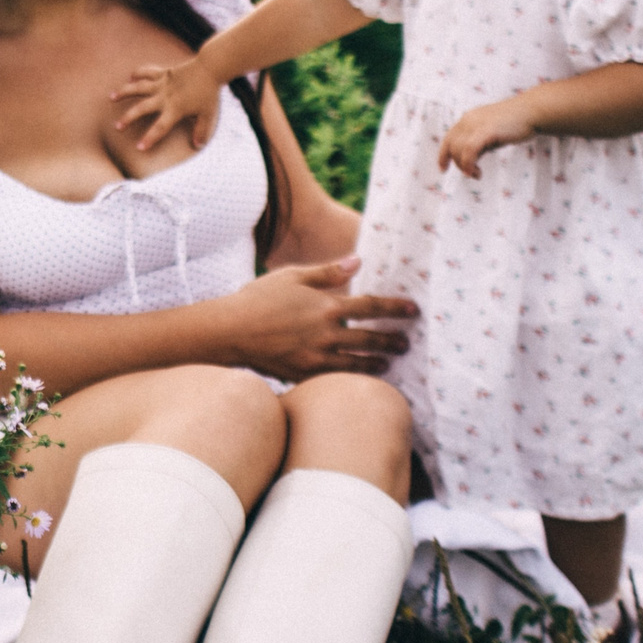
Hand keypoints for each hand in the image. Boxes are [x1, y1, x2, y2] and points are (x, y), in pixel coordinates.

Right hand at [113, 58, 224, 151]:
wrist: (210, 67)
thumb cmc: (209, 92)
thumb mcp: (208, 114)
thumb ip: (201, 131)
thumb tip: (197, 146)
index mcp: (175, 109)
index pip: (160, 128)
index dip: (149, 138)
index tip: (139, 148)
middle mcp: (165, 97)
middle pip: (142, 109)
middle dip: (128, 118)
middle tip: (117, 127)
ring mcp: (162, 83)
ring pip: (138, 88)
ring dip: (124, 92)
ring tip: (111, 97)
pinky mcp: (164, 73)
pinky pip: (148, 71)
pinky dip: (138, 73)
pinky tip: (130, 77)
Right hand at [219, 256, 416, 381]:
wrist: (229, 332)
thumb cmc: (258, 298)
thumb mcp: (292, 276)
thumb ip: (328, 271)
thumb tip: (358, 262)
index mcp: (327, 307)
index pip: (372, 307)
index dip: (395, 308)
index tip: (413, 310)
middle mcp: (327, 335)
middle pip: (371, 339)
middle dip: (392, 341)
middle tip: (406, 343)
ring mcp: (316, 359)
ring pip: (357, 364)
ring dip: (376, 363)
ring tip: (388, 363)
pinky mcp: (303, 375)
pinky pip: (334, 380)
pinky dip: (349, 379)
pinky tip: (356, 378)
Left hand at [439, 98, 536, 177]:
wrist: (533, 111)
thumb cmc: (516, 122)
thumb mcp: (492, 132)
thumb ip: (480, 142)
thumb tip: (472, 158)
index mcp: (469, 118)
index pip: (449, 137)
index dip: (444, 154)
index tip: (443, 168)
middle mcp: (468, 119)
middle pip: (451, 146)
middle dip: (458, 163)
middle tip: (472, 173)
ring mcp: (476, 124)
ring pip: (458, 150)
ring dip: (464, 166)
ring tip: (477, 173)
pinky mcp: (486, 130)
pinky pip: (469, 150)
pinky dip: (468, 164)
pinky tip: (476, 172)